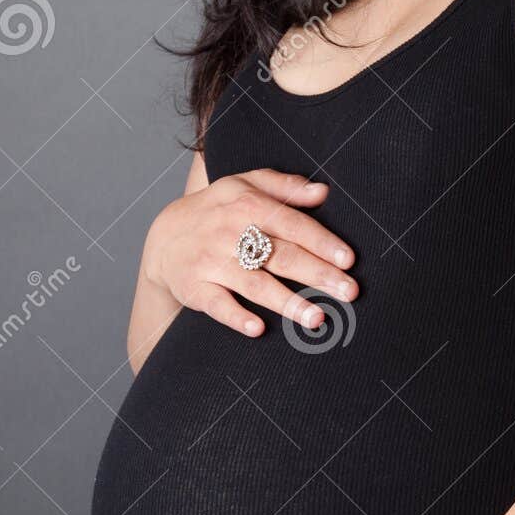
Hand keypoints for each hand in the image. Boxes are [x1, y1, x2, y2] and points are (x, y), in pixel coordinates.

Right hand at [143, 169, 357, 335]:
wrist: (164, 237)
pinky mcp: (194, 288)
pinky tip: (258, 329)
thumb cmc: (218, 210)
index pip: (292, 224)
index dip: (321, 242)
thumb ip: (285, 187)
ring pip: (254, 283)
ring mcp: (211, 262)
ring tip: (317, 318)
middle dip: (317, 274)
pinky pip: (217, 304)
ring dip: (287, 301)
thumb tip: (323, 192)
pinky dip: (236, 316)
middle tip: (349, 292)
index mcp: (247, 204)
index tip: (349, 260)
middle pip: (280, 255)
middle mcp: (230, 233)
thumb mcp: (245, 186)